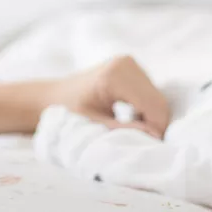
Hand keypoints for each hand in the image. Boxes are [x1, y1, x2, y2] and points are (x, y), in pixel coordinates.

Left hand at [0, 56, 169, 137]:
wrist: (53, 97)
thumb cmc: (67, 112)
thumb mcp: (93, 125)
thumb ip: (124, 130)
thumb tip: (155, 136)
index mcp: (115, 76)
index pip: (152, 105)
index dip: (157, 129)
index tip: (152, 148)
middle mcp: (126, 64)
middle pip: (158, 101)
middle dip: (157, 125)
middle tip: (147, 145)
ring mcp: (129, 63)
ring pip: (158, 97)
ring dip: (153, 118)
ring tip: (136, 132)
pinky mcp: (131, 67)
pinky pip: (151, 92)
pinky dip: (148, 109)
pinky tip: (134, 119)